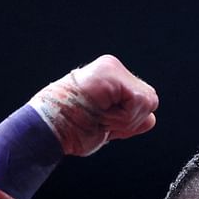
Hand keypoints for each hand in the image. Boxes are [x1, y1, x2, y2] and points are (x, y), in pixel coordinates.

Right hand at [30, 55, 158, 156]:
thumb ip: (130, 120)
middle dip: (131, 119)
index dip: (129, 121)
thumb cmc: (70, 130)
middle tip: (102, 121)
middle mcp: (113, 69)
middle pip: (150, 99)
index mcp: (111, 79)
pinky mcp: (111, 73)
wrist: (47, 130)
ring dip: (126, 120)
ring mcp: (112, 68)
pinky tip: (101, 114)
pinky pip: (138, 101)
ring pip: (147, 101)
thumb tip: (151, 119)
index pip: (141, 101)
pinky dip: (124, 116)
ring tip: (99, 117)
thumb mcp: (107, 126)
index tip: (104, 125)